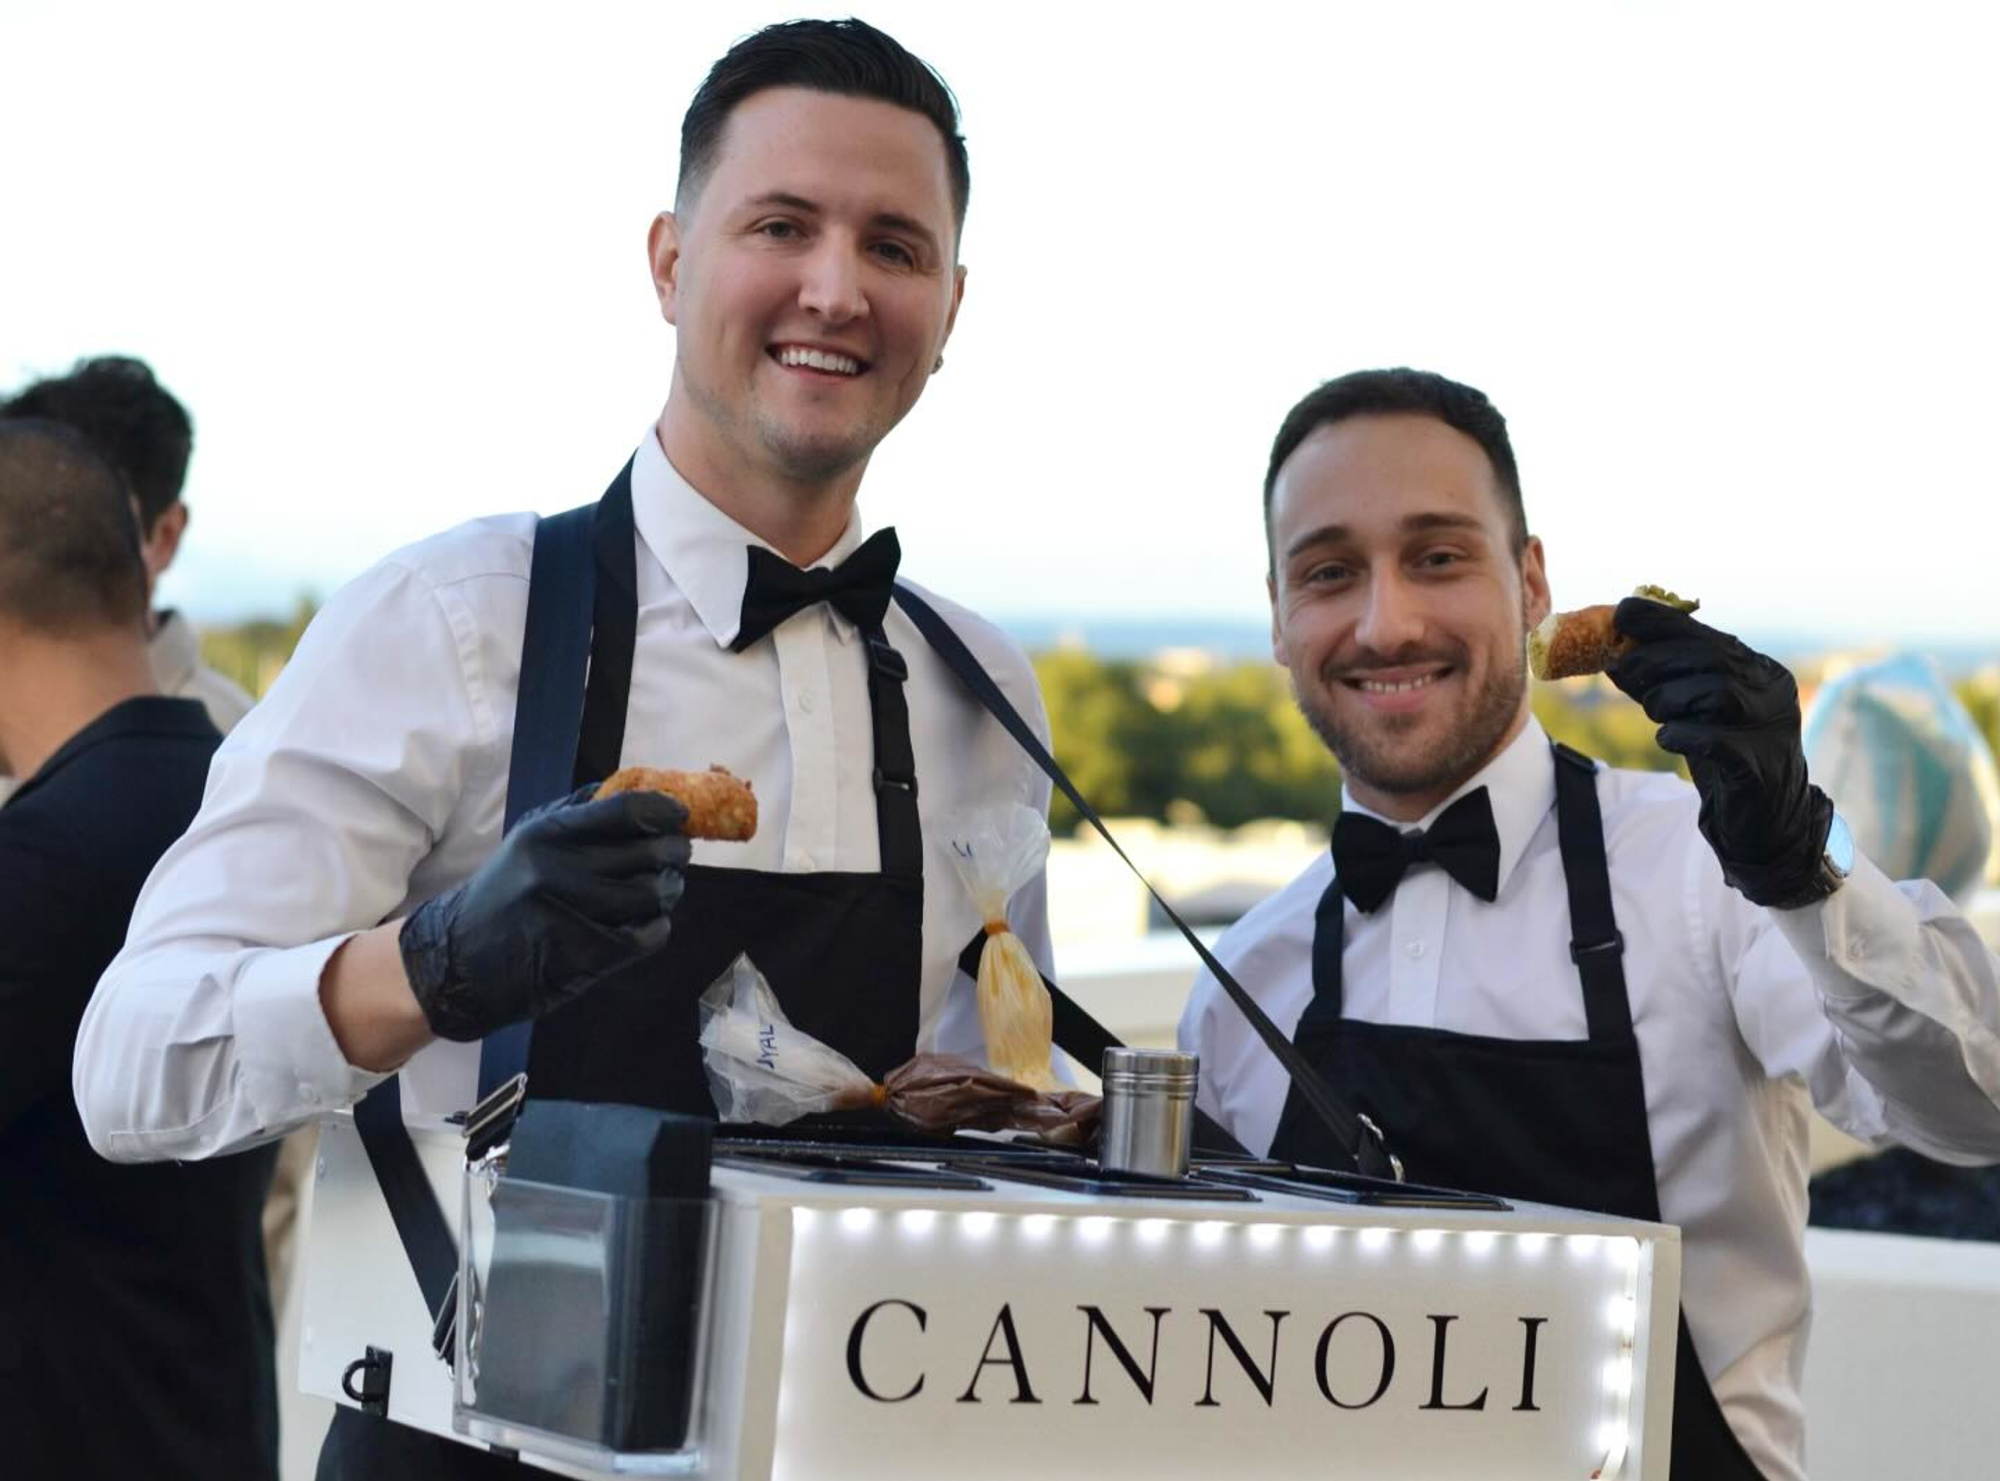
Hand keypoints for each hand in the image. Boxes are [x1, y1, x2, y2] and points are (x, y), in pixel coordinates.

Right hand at [399, 785, 689, 1040]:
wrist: (460, 961)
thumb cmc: (504, 893)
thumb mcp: (528, 839)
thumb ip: (580, 813)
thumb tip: (640, 790)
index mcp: (547, 833)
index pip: (628, 810)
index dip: (665, 810)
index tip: (678, 815)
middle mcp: (559, 869)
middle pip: (651, 852)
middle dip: (676, 851)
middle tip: (676, 853)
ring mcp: (573, 914)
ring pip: (655, 894)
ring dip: (669, 889)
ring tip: (661, 887)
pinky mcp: (585, 956)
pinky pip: (648, 935)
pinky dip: (657, 926)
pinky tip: (647, 921)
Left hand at [1607, 598, 1834, 906]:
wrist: (1765, 821)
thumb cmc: (1724, 758)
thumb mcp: (1692, 712)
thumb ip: (1660, 683)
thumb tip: (1612, 655)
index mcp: (1757, 669)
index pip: (1707, 635)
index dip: (1662, 622)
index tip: (1622, 613)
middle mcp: (1772, 690)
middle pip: (1711, 657)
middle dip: (1656, 660)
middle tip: (1623, 672)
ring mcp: (1772, 726)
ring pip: (1716, 691)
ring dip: (1669, 698)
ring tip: (1656, 714)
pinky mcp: (1760, 764)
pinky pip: (1716, 739)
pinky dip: (1682, 734)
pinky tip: (1669, 738)